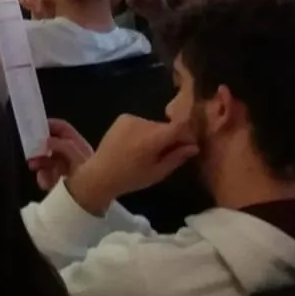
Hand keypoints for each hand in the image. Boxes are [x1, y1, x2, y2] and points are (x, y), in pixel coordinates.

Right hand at [30, 118, 92, 190]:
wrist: (94, 200)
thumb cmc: (88, 174)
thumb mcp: (76, 156)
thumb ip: (62, 145)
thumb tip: (48, 140)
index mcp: (77, 144)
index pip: (62, 129)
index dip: (50, 125)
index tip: (36, 127)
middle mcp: (71, 154)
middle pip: (51, 145)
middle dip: (39, 148)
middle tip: (31, 152)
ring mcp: (66, 168)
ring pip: (47, 160)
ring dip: (39, 163)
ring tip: (34, 167)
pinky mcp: (61, 181)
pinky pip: (48, 175)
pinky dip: (44, 178)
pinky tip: (46, 183)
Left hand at [65, 115, 198, 216]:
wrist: (100, 174)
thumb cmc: (131, 178)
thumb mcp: (158, 172)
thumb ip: (177, 157)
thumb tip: (194, 147)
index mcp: (152, 138)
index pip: (180, 126)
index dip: (187, 136)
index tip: (189, 147)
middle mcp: (142, 123)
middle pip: (166, 127)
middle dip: (171, 138)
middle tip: (168, 155)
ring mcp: (131, 118)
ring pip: (155, 125)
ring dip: (157, 136)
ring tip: (148, 153)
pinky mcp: (123, 117)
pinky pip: (142, 123)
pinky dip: (144, 132)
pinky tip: (136, 146)